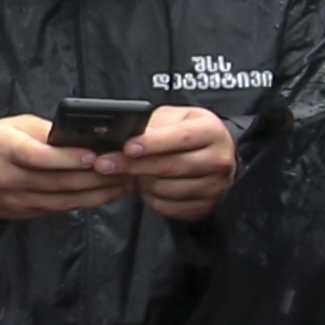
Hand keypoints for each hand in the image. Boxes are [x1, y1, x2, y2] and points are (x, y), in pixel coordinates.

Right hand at [0, 115, 131, 221]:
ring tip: (124, 184)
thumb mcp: (16, 125)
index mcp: (6, 150)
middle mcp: (10, 178)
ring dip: (97, 193)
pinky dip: (84, 202)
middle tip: (126, 170)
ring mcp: (17, 200)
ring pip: (63, 200)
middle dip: (95, 177)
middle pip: (58, 182)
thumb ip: (47, 132)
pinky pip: (58, 209)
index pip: (39, 156)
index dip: (68, 158)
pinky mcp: (24, 213)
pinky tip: (104, 195)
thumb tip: (83, 137)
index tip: (95, 156)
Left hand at [118, 105, 241, 220]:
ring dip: (142, 182)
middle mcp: (218, 159)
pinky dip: (151, 198)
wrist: (213, 153)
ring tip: (132, 172)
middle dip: (134, 165)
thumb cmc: (188, 132)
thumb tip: (123, 137)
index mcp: (212, 131)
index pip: (181, 138)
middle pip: (171, 166)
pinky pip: (169, 206)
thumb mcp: (174, 118)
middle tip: (106, 164)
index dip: (152, 143)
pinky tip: (146, 186)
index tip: (127, 148)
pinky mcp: (205, 205)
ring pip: (167, 188)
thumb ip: (153, 125)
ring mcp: (215, 186)